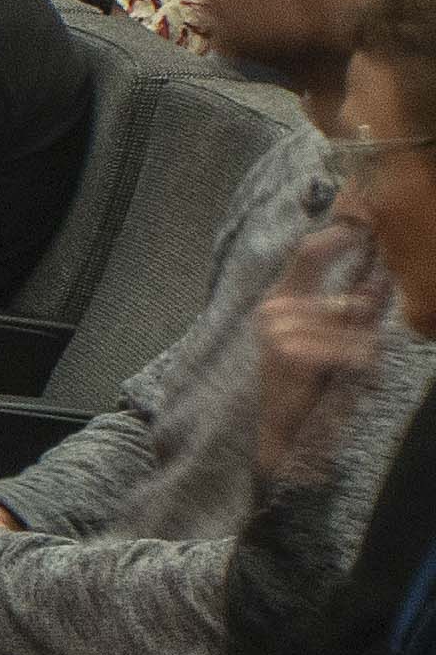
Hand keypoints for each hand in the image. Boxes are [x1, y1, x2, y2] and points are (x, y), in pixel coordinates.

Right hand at [250, 233, 383, 468]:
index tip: (364, 227)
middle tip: (362, 352)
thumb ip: (356, 309)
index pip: (308, 253)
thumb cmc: (303, 383)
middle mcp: (274, 307)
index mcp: (281, 298)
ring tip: (351, 370)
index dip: (337, 236)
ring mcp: (278, 329)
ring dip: (362, 349)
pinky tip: (347, 373)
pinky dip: (355, 362)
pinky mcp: (288, 352)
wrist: (275, 427)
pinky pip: (345, 348)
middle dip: (365, 326)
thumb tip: (381, 279)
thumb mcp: (334, 340)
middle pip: (345, 301)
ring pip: (349, 326)